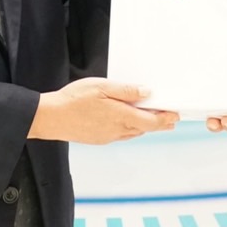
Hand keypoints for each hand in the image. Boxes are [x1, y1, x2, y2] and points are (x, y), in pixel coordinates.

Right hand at [28, 77, 176, 143]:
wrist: (51, 118)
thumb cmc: (74, 99)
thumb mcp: (102, 87)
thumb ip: (126, 91)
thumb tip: (147, 93)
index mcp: (122, 117)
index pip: (152, 121)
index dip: (166, 119)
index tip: (176, 115)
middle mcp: (118, 130)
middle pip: (145, 128)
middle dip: (160, 123)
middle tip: (171, 120)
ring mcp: (108, 137)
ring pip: (133, 132)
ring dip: (145, 127)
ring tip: (154, 121)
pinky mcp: (99, 139)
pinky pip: (121, 135)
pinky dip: (131, 129)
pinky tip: (129, 123)